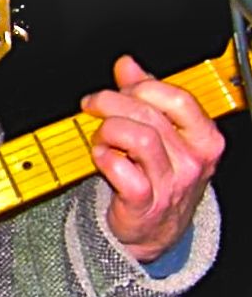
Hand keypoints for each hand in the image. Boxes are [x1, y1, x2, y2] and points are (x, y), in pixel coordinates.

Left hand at [80, 54, 224, 261]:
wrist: (153, 231)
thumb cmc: (158, 178)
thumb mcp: (163, 135)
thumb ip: (146, 97)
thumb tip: (128, 65)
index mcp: (204, 139)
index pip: (178, 99)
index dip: (142, 87)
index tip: (119, 88)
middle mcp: (192, 161)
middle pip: (150, 115)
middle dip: (113, 103)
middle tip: (92, 105)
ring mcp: (170, 184)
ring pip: (139, 138)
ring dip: (108, 131)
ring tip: (99, 137)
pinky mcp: (144, 204)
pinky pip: (123, 172)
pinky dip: (104, 158)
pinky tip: (100, 157)